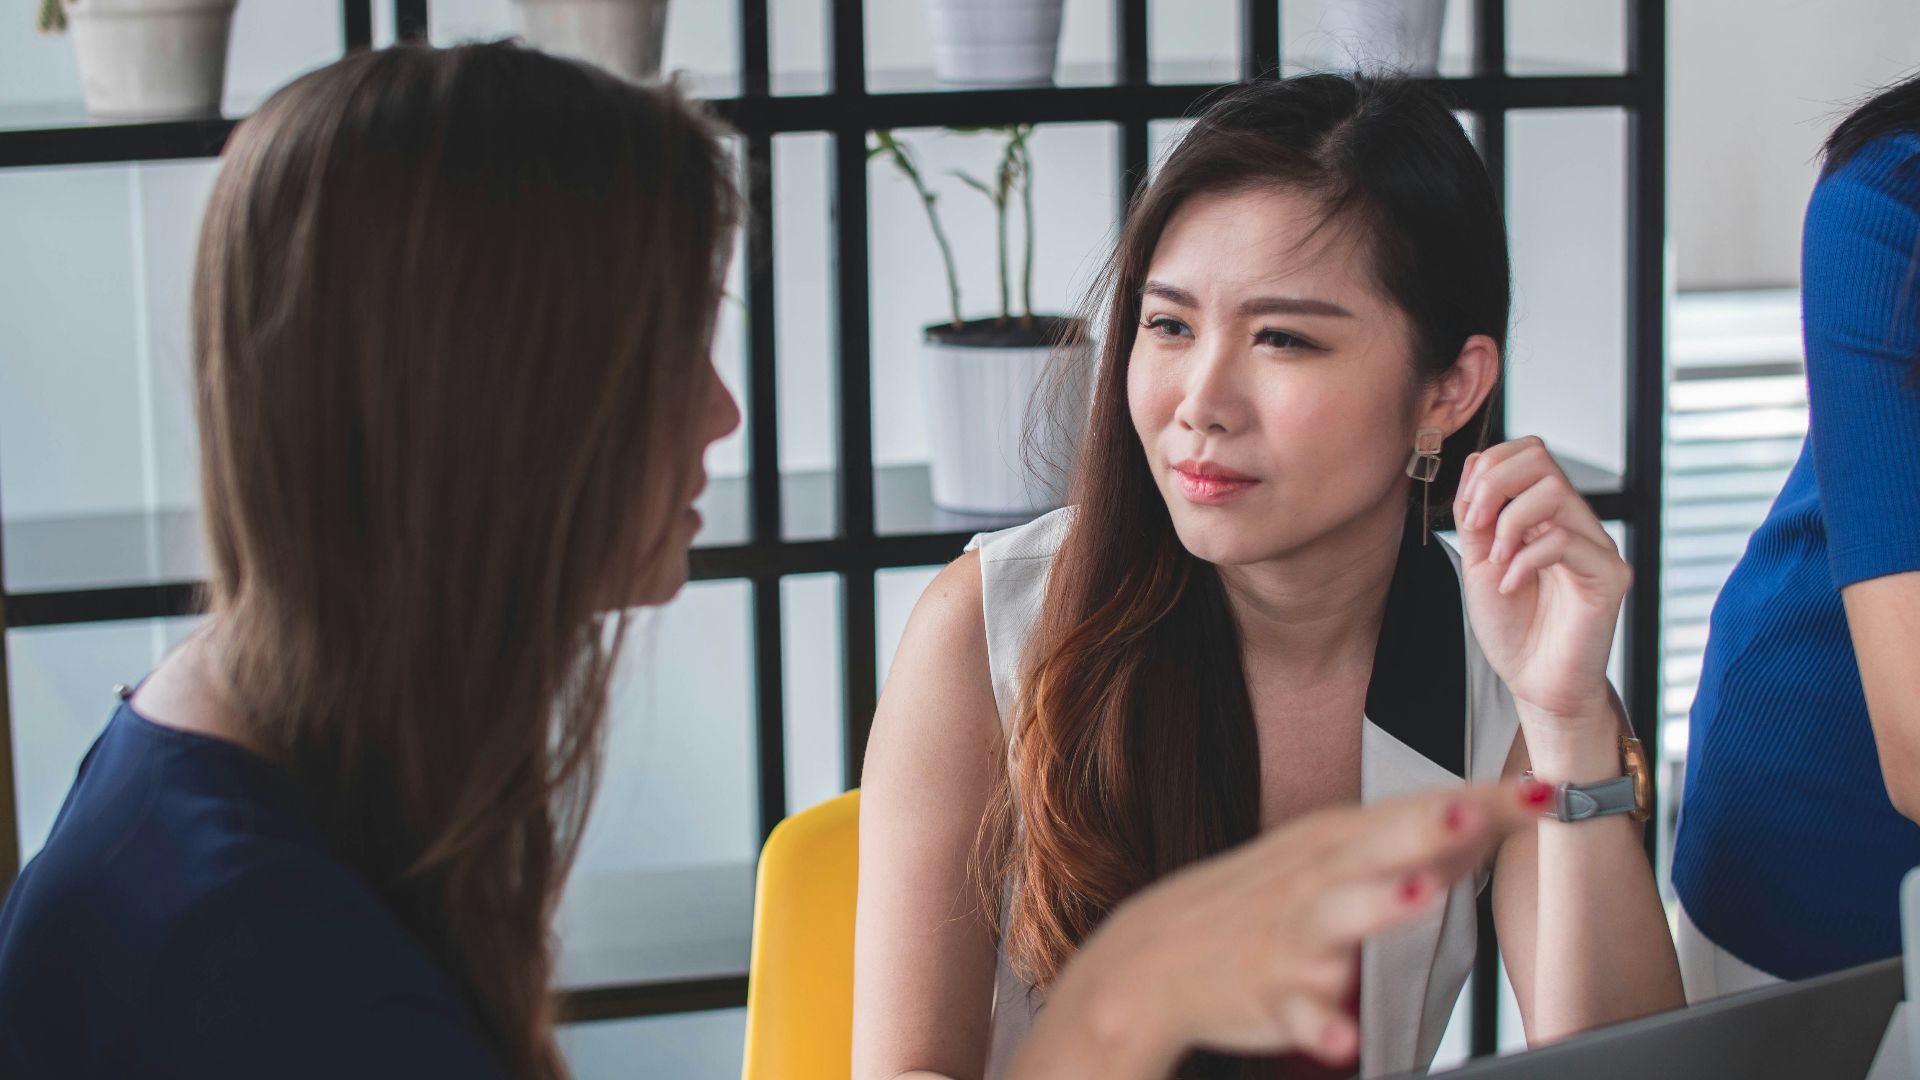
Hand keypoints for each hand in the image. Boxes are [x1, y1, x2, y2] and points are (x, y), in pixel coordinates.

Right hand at [1012, 783, 1542, 1079]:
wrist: (1154, 956)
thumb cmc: (1254, 903)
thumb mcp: (1325, 858)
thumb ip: (1407, 845)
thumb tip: (1488, 818)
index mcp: (1334, 841)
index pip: (1418, 811)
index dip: (1484, 801)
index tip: (1546, 792)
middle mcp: (1314, 879)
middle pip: (1377, 845)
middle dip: (1427, 826)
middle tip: (1478, 809)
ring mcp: (1291, 937)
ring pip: (1337, 919)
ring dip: (1378, 905)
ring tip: (1421, 894)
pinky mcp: (1268, 995)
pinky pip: (1297, 1015)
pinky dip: (1318, 1026)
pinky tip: (1343, 1039)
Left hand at [1452, 437, 1629, 736]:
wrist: (1536, 682)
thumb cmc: (1512, 626)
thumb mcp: (1479, 562)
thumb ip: (1478, 515)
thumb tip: (1477, 464)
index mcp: (1545, 514)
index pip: (1527, 452)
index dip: (1489, 468)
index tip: (1467, 513)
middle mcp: (1576, 521)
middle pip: (1541, 457)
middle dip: (1494, 485)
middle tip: (1476, 528)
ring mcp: (1596, 545)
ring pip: (1555, 491)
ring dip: (1509, 522)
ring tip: (1496, 562)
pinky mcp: (1609, 576)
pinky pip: (1566, 540)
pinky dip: (1524, 560)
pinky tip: (1510, 586)